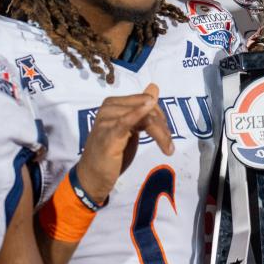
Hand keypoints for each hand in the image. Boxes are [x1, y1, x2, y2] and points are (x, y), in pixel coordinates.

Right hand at [72, 84, 173, 203]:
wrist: (93, 176)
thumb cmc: (112, 152)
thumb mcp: (130, 128)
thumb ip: (141, 109)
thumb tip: (154, 87)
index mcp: (114, 103)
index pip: (145, 101)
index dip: (160, 116)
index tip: (166, 135)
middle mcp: (109, 107)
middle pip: (147, 108)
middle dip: (162, 126)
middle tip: (169, 146)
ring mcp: (107, 120)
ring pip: (144, 118)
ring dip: (160, 133)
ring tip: (168, 148)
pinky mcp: (109, 135)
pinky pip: (126, 121)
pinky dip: (138, 114)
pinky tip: (148, 111)